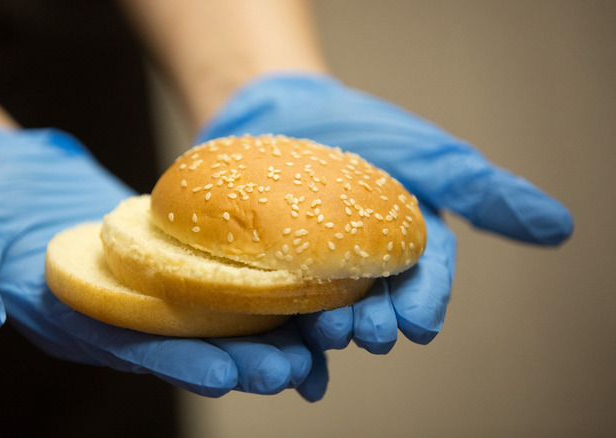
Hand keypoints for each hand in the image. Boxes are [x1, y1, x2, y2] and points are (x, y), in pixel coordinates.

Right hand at [0, 127, 327, 399]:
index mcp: (71, 321)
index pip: (129, 349)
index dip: (177, 363)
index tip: (228, 374)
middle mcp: (112, 316)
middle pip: (183, 346)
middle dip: (238, 360)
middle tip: (294, 369)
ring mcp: (139, 291)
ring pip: (208, 319)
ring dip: (259, 332)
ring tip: (314, 341)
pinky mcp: (159, 263)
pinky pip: (209, 282)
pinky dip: (252, 290)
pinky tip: (299, 293)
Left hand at [197, 74, 572, 352]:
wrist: (287, 109)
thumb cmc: (364, 128)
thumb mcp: (428, 156)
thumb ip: (482, 192)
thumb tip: (559, 227)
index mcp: (410, 245)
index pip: (424, 278)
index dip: (424, 301)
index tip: (420, 324)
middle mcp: (368, 268)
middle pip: (376, 304)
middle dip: (377, 322)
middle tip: (372, 333)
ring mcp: (319, 274)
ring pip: (330, 315)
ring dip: (331, 335)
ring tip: (328, 334)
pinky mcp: (276, 275)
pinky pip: (282, 313)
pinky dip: (288, 341)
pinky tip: (294, 364)